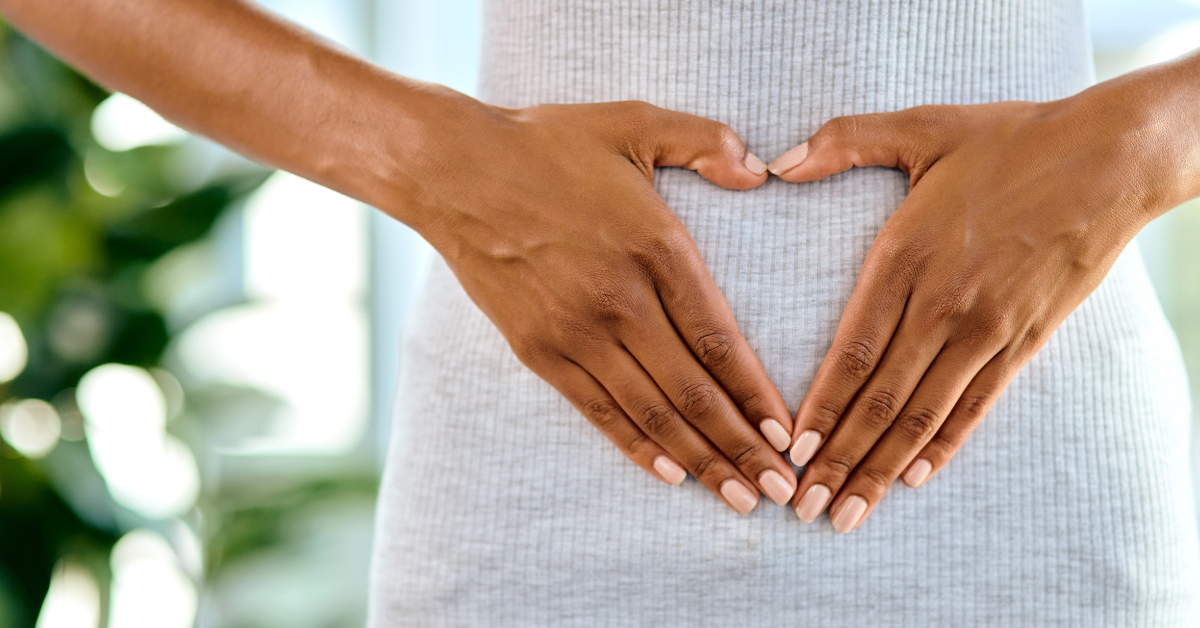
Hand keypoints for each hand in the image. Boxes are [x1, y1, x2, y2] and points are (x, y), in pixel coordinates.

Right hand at [406, 98, 796, 513]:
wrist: (453, 171)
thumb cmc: (547, 144)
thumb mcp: (633, 122)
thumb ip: (705, 142)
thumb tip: (761, 173)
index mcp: (656, 247)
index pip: (720, 340)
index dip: (758, 395)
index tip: (788, 435)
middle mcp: (620, 300)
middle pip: (694, 391)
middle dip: (744, 448)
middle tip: (783, 490)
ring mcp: (576, 332)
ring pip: (651, 412)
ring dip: (700, 460)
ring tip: (739, 497)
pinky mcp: (540, 350)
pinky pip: (599, 410)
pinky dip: (637, 447)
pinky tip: (671, 474)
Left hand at [769, 70, 1198, 530]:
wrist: (1112, 156)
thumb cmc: (1010, 139)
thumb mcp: (922, 127)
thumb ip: (844, 141)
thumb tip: (777, 161)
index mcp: (905, 256)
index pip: (849, 351)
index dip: (818, 408)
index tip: (788, 451)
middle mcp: (943, 304)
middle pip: (880, 399)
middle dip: (837, 459)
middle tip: (804, 508)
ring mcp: (988, 328)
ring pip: (924, 415)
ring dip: (881, 469)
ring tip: (848, 513)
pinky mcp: (1025, 339)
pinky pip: (978, 405)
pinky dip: (944, 446)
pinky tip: (914, 478)